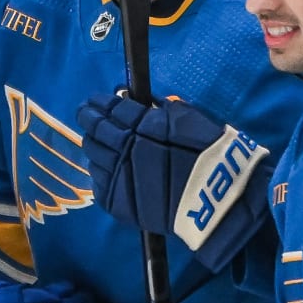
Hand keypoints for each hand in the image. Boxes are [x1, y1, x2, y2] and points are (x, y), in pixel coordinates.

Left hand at [77, 91, 271, 272]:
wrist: (216, 200)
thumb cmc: (209, 154)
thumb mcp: (188, 119)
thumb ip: (163, 109)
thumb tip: (145, 103)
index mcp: (141, 124)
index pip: (111, 109)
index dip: (99, 103)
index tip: (93, 100)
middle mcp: (123, 148)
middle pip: (96, 131)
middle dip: (89, 119)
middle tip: (85, 114)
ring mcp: (118, 177)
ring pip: (93, 157)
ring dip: (93, 146)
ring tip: (94, 141)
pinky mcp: (118, 202)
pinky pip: (99, 184)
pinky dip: (99, 173)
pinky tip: (102, 167)